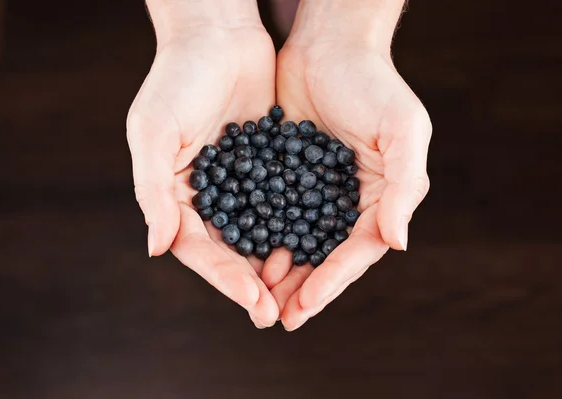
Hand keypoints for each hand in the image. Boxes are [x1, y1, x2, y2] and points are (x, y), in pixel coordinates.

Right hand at [126, 1, 278, 326]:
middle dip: (254, 283)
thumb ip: (153, 191)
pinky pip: (284, 201)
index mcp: (176, 195)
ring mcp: (241, 181)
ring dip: (278, 263)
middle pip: (231, 250)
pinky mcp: (270, 164)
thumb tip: (156, 249)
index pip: (200, 249)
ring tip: (301, 292)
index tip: (254, 302)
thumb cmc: (176, 79)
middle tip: (278, 315)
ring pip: (260, 232)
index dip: (225, 278)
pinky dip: (296, 225)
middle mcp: (208, 195)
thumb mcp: (154, 133)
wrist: (216, 34)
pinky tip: (317, 246)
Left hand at [270, 5, 431, 329]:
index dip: (331, 280)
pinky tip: (244, 251)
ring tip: (259, 295)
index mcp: (380, 198)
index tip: (304, 307)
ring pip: (297, 240)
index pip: (356, 250)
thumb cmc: (374, 84)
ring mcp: (315, 189)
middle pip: (325, 254)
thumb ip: (405, 187)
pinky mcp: (285, 173)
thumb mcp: (401, 131)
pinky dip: (261, 234)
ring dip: (280, 270)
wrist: (330, 45)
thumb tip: (398, 244)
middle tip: (277, 317)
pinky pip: (273, 212)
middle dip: (303, 287)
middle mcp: (348, 200)